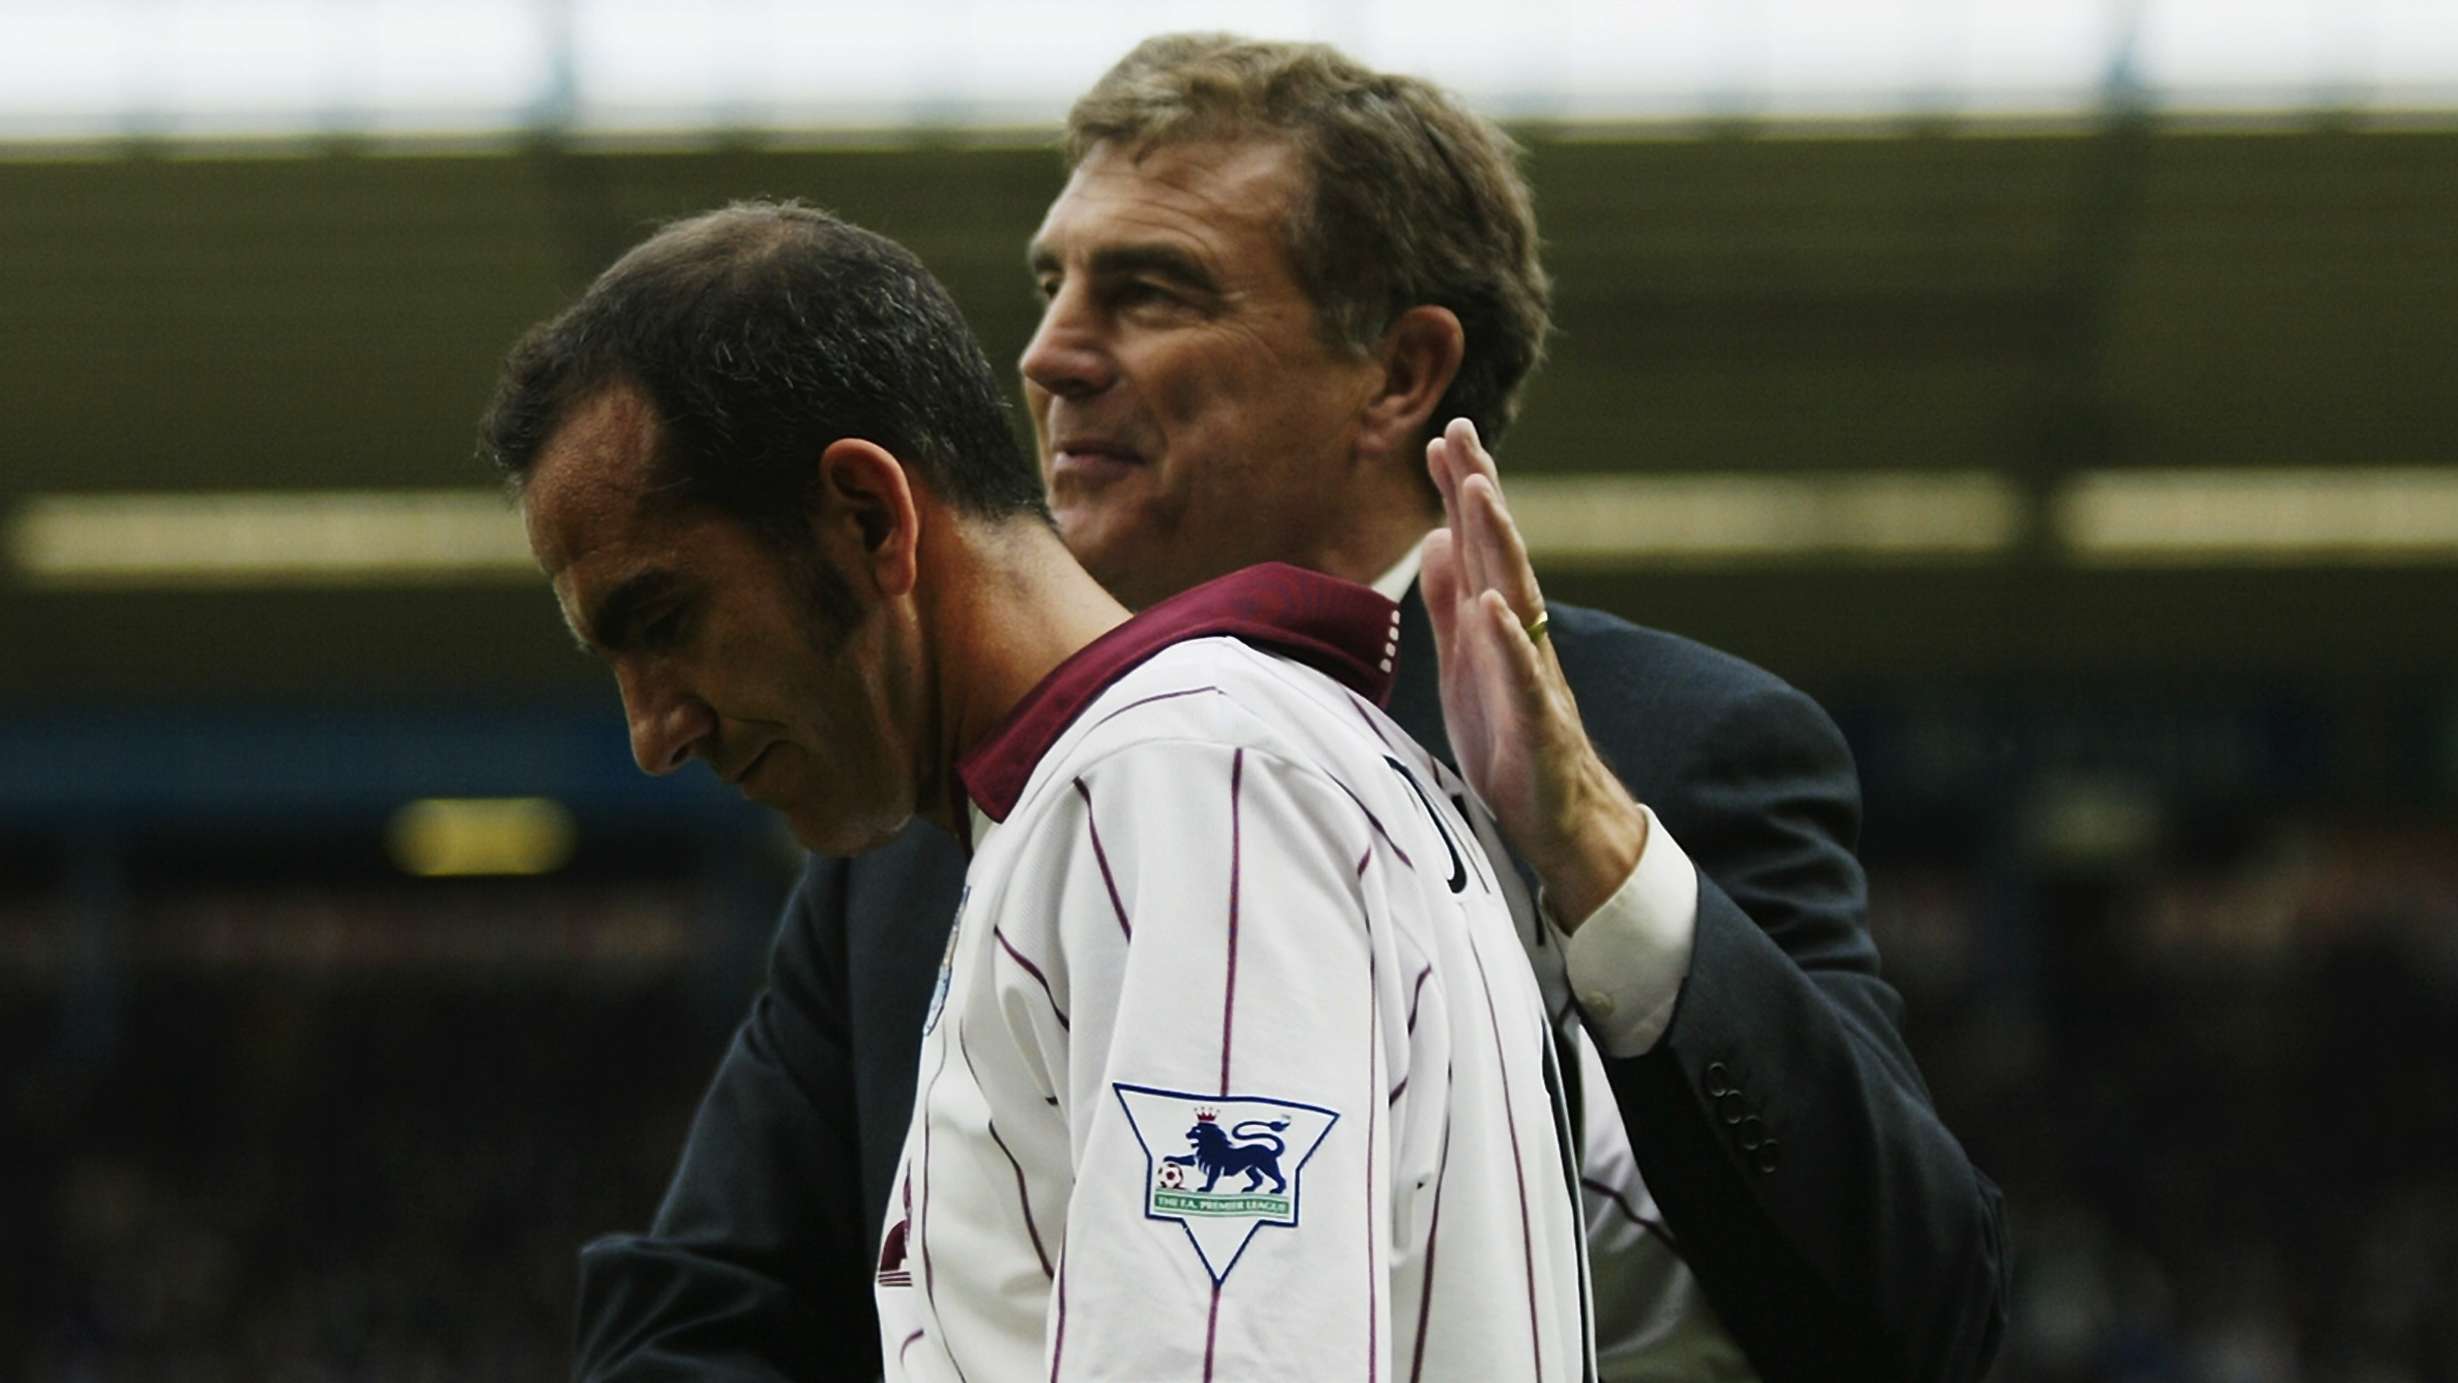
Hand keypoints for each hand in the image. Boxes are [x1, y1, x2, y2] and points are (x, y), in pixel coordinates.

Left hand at [1421, 418, 1647, 928]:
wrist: (1555, 817)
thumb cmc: (1507, 737)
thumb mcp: (1463, 661)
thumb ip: (1449, 603)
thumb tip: (1436, 536)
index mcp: (1496, 621)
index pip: (1479, 544)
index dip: (1463, 491)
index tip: (1445, 434)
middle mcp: (1520, 636)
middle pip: (1499, 552)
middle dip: (1481, 491)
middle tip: (1463, 431)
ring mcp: (1533, 674)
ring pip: (1516, 597)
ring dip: (1500, 543)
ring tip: (1479, 493)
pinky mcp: (1539, 723)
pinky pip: (1525, 677)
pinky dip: (1510, 641)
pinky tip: (1494, 606)